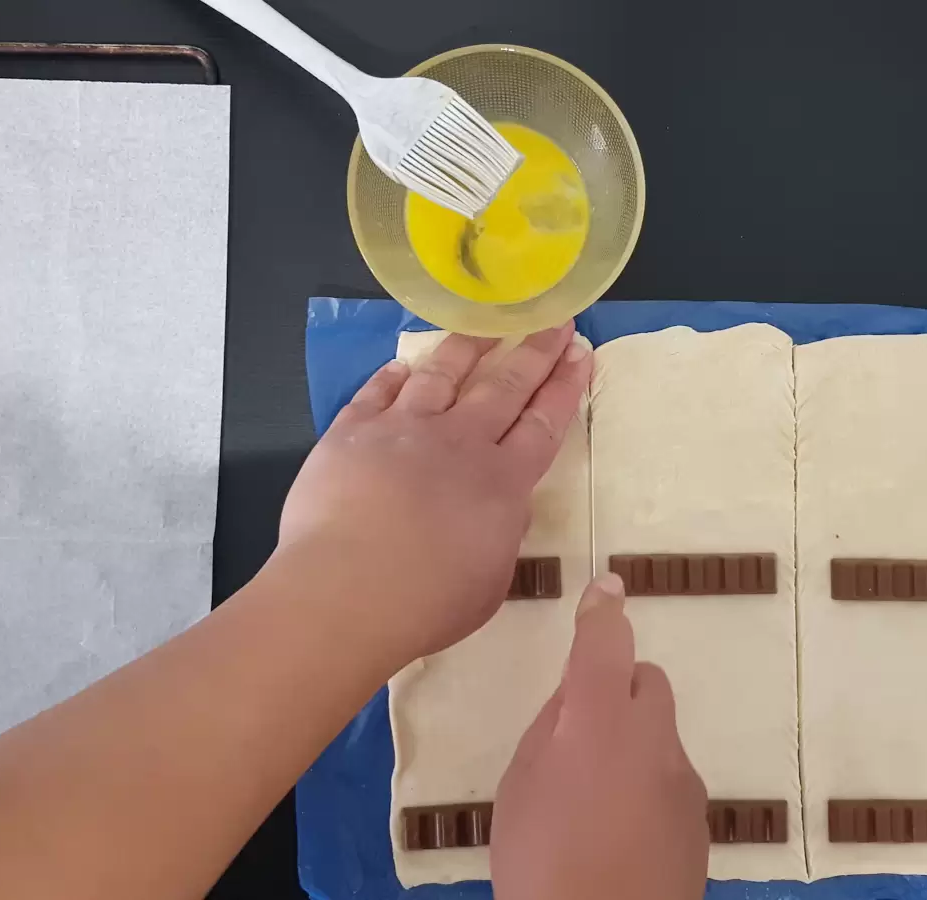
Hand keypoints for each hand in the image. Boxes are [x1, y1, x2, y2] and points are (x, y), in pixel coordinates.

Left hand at [275, 324, 589, 664]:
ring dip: (468, 346)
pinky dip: (393, 375)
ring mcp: (403, 430)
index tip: (581, 352)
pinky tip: (402, 365)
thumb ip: (502, 537)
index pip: (544, 423)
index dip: (565, 386)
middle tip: (553, 321)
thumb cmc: (426, 604)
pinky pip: (377, 392)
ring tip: (485, 324)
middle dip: (534, 351)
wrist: (345, 591)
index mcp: (502, 483)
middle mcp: (459, 443)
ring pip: (442, 374)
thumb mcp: (490, 583)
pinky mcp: (352, 431)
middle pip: (504, 387)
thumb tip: (505, 512)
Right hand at [492, 574, 708, 899]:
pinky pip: (668, 782)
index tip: (606, 590)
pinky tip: (617, 837)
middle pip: (645, 682)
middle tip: (578, 733)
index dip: (603, 611)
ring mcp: (683, 781)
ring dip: (630, 747)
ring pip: (657, 737)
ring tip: (590, 806)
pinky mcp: (699, 821)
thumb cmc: (540, 863)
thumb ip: (551, 732)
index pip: (605, 642)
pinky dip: (645, 791)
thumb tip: (575, 702)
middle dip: (617, 690)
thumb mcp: (520, 789)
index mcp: (598, 721)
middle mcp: (652, 738)